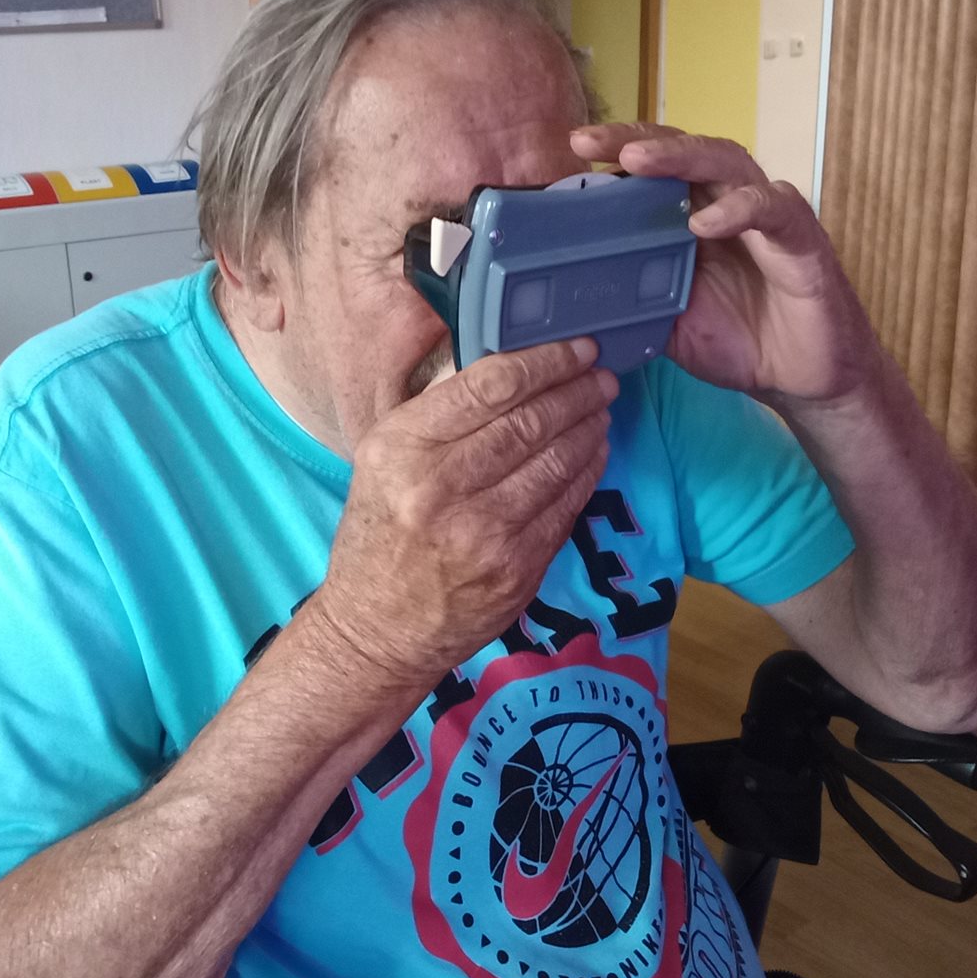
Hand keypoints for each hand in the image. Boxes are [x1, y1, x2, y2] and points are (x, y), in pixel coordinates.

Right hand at [312, 339, 616, 690]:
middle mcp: (439, 486)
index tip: (575, 347)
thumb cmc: (379, 537)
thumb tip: (511, 372)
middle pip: (529, 420)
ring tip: (600, 405)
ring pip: (555, 461)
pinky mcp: (515, 569)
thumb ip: (437, 419)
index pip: (489, 386)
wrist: (375, 629)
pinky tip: (593, 451)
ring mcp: (482, 532)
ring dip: (588, 427)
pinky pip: (564, 506)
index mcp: (401, 448)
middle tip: (600, 373)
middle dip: (576, 390)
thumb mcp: (381, 462)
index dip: (544, 360)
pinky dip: (586, 472)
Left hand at [569, 124, 881, 406]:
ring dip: (680, 157)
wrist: (799, 379)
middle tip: (588, 142)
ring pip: (725, 162)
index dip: (614, 155)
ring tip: (637, 161)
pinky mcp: (802, 238)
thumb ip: (631, 301)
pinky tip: (706, 223)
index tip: (571, 150)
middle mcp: (728, 203)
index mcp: (693, 216)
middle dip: (634, 141)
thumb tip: (567, 303)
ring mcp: (766, 214)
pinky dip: (740, 209)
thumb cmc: (738, 341)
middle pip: (682, 150)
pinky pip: (773, 209)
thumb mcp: (668, 324)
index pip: (653, 170)